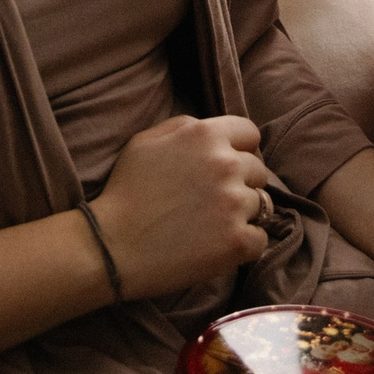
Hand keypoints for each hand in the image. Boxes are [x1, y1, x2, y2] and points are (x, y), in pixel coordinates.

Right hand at [90, 114, 269, 298]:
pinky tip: (218, 245)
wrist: (111, 246)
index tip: (228, 168)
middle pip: (258, 170)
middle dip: (241, 183)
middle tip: (212, 201)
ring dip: (242, 214)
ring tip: (211, 225)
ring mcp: (235, 204)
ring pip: (261, 204)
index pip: (250, 134)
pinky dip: (244, 243)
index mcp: (205, 135)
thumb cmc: (125, 192)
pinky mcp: (238, 241)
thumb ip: (184, 127)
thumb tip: (210, 129)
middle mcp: (226, 165)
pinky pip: (261, 238)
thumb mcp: (145, 141)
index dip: (241, 150)